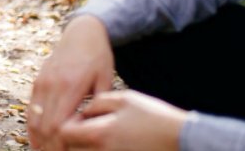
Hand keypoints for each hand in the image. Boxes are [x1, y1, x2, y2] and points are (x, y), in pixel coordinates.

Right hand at [28, 14, 114, 150]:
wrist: (82, 32)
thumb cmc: (98, 56)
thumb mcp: (106, 78)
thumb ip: (99, 103)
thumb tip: (92, 127)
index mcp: (71, 86)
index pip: (59, 123)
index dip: (59, 143)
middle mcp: (52, 85)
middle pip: (44, 124)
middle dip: (48, 146)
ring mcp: (42, 83)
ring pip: (34, 118)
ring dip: (37, 139)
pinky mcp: (38, 81)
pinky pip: (30, 108)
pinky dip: (31, 126)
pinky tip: (36, 140)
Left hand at [58, 90, 185, 150]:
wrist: (182, 139)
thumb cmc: (154, 116)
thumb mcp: (125, 99)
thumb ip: (97, 103)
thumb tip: (81, 111)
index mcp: (99, 133)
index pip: (63, 132)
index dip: (63, 122)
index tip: (74, 115)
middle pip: (68, 148)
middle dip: (68, 138)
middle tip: (78, 127)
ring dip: (80, 146)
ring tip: (90, 134)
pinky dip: (94, 149)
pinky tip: (106, 141)